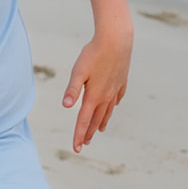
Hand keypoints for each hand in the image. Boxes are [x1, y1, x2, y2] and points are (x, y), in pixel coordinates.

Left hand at [62, 30, 131, 151]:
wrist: (117, 40)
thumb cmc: (94, 54)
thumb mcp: (78, 71)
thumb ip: (72, 89)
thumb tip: (66, 106)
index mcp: (94, 96)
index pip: (83, 120)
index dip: (78, 135)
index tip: (76, 148)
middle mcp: (106, 96)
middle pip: (96, 119)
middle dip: (88, 132)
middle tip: (83, 143)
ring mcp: (115, 89)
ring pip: (107, 110)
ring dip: (101, 122)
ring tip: (98, 131)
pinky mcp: (121, 81)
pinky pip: (117, 98)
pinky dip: (112, 105)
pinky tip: (113, 106)